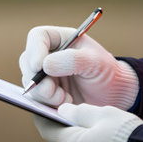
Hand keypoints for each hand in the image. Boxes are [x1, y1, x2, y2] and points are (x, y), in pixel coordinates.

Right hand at [19, 26, 138, 108]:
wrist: (114, 96)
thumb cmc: (107, 73)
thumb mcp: (95, 62)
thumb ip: (72, 60)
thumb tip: (44, 65)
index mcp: (61, 40)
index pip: (38, 37)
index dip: (34, 50)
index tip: (39, 66)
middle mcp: (49, 55)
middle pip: (28, 61)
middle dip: (37, 79)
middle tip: (52, 91)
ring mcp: (46, 75)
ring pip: (30, 82)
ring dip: (44, 94)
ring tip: (65, 99)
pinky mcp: (47, 93)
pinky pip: (37, 98)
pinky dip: (48, 103)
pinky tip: (65, 104)